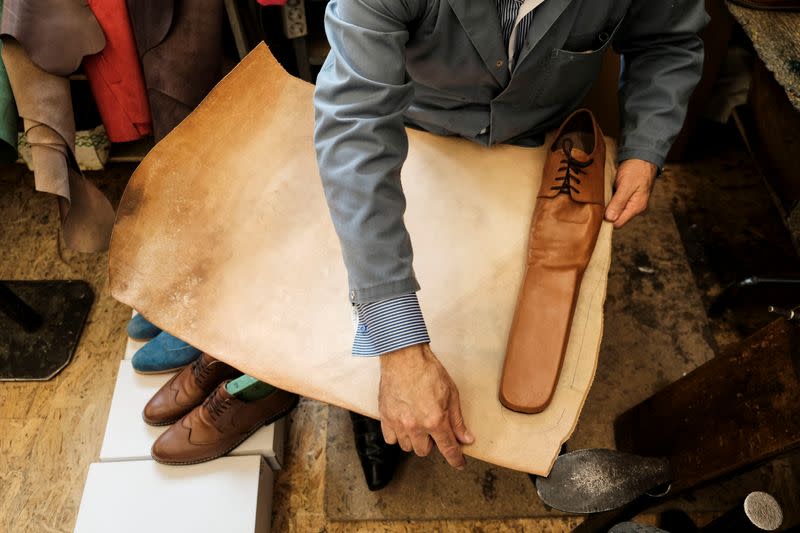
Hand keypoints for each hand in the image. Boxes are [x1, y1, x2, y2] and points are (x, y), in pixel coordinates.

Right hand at [379, 343, 473, 468]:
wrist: (404, 357)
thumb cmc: (428, 371)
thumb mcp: (451, 394)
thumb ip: (457, 420)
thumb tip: (466, 439)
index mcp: (435, 421)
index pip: (448, 449)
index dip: (456, 460)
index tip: (459, 463)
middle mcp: (415, 426)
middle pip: (424, 451)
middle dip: (432, 444)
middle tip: (433, 430)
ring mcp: (398, 423)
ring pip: (407, 446)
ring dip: (414, 440)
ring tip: (417, 425)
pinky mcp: (385, 417)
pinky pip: (390, 439)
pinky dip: (397, 435)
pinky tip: (403, 425)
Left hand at [604, 158, 656, 228]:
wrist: (642, 155)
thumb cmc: (637, 169)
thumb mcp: (626, 186)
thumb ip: (618, 203)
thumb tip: (610, 219)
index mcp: (636, 207)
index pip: (618, 223)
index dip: (607, 220)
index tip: (598, 212)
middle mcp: (634, 207)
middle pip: (616, 218)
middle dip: (606, 212)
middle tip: (598, 202)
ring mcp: (630, 201)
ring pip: (614, 210)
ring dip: (607, 205)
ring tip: (602, 195)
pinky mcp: (626, 195)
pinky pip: (615, 202)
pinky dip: (609, 198)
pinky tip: (606, 192)